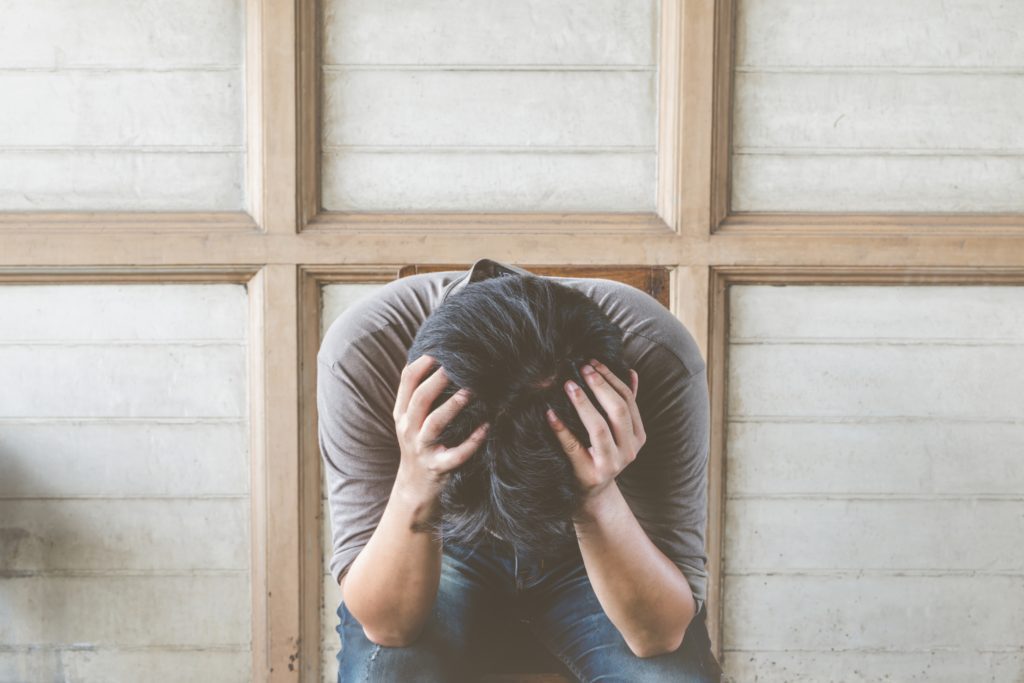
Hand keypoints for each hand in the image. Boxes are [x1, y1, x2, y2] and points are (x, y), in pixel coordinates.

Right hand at [392, 354, 489, 506]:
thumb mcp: (412, 420)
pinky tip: (488, 426)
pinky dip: (473, 441)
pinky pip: (456, 454)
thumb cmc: (420, 445)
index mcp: (402, 412)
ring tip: (472, 391)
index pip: (407, 381)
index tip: (440, 349)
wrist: (414, 488)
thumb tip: (440, 359)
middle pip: (420, 399)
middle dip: (437, 379)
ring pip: (434, 424)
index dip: (422, 363)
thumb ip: (421, 394)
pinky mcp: (438, 468)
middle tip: (457, 364)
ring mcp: (422, 449)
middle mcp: (408, 429)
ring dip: (453, 406)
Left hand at [545, 359, 646, 504]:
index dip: (612, 379)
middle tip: (582, 368)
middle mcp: (629, 450)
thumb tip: (631, 371)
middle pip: (618, 412)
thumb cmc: (602, 454)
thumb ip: (626, 404)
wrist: (592, 494)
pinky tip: (550, 413)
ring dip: (584, 404)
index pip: (628, 400)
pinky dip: (561, 429)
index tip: (594, 362)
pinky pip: (573, 447)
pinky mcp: (589, 474)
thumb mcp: (619, 433)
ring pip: (599, 429)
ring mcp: (610, 464)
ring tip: (568, 385)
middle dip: (600, 387)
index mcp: (638, 436)